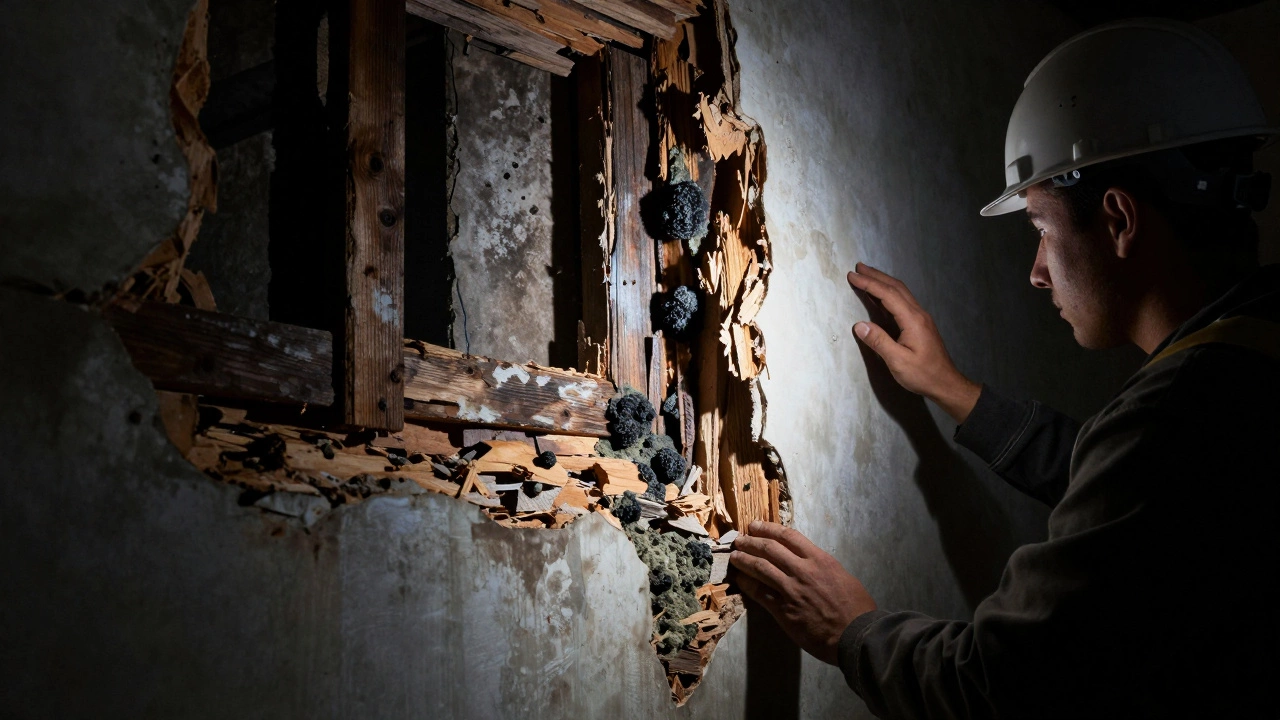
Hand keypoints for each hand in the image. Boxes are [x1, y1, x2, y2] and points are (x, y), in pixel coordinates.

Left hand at [730, 521, 876, 664]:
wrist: (855, 635)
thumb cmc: (856, 607)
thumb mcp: (841, 576)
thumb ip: (821, 567)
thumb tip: (807, 563)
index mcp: (819, 559)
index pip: (788, 536)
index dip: (768, 528)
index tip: (756, 525)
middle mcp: (803, 570)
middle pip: (770, 548)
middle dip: (751, 541)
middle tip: (740, 539)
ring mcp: (791, 590)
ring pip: (760, 567)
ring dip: (744, 560)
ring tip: (734, 556)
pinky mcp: (783, 610)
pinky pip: (759, 593)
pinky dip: (747, 584)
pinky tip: (740, 580)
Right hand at [847, 262, 980, 423]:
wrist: (946, 383)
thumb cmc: (923, 375)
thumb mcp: (898, 362)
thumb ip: (879, 341)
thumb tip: (859, 325)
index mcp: (912, 320)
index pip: (888, 295)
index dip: (869, 284)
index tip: (853, 276)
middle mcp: (918, 314)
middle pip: (896, 288)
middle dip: (876, 276)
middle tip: (858, 267)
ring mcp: (921, 318)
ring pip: (901, 292)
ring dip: (883, 282)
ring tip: (868, 275)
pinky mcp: (920, 324)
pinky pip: (903, 301)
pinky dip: (889, 293)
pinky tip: (882, 295)